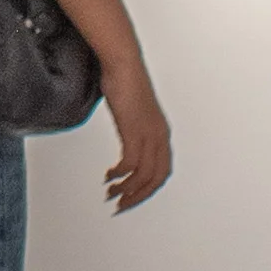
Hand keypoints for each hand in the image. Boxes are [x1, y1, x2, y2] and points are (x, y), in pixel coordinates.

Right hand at [100, 68, 173, 213]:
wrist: (123, 63)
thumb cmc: (126, 82)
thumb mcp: (134, 112)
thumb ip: (134, 129)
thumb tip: (127, 141)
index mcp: (161, 133)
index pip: (162, 172)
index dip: (148, 190)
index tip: (133, 198)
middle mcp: (159, 136)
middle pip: (155, 178)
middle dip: (138, 196)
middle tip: (121, 206)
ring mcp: (148, 133)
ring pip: (144, 175)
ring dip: (127, 189)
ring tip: (112, 195)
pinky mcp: (134, 129)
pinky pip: (130, 163)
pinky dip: (120, 174)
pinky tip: (109, 176)